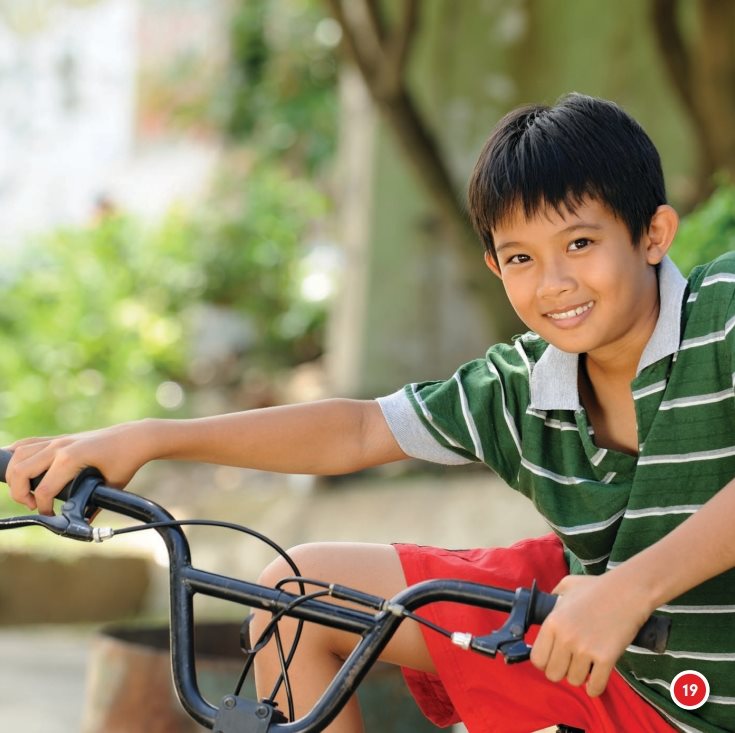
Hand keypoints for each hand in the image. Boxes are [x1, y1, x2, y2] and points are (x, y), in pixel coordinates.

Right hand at [5, 421, 152, 514]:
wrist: (135, 437)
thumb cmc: (126, 460)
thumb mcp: (110, 487)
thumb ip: (92, 507)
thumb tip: (80, 524)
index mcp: (71, 458)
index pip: (43, 489)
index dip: (43, 508)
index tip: (50, 514)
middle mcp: (60, 447)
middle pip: (20, 471)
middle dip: (20, 493)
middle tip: (33, 504)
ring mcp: (58, 440)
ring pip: (18, 454)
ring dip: (14, 475)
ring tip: (25, 491)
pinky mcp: (59, 438)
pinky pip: (27, 444)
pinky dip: (16, 455)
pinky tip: (16, 468)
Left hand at [530, 574, 650, 696]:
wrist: (628, 591)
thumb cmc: (597, 587)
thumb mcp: (567, 585)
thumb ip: (553, 596)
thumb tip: (547, 603)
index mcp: (553, 621)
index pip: (537, 658)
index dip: (545, 661)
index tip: (554, 658)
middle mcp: (565, 637)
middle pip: (553, 674)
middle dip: (562, 671)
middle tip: (571, 662)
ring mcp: (585, 649)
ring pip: (574, 680)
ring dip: (580, 676)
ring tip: (586, 664)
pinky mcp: (606, 658)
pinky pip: (595, 686)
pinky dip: (595, 687)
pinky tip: (596, 679)